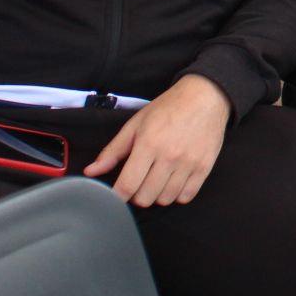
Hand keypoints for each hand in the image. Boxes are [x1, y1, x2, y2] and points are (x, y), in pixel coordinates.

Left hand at [84, 75, 230, 206]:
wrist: (205, 96)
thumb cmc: (169, 108)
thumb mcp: (135, 124)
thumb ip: (113, 151)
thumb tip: (90, 172)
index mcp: (148, 144)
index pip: (128, 185)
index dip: (117, 196)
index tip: (116, 194)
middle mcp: (169, 156)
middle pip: (145, 198)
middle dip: (136, 195)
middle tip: (138, 182)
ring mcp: (189, 163)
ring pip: (165, 200)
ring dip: (156, 195)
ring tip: (156, 180)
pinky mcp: (204, 167)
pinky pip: (186, 196)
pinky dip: (176, 194)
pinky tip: (172, 181)